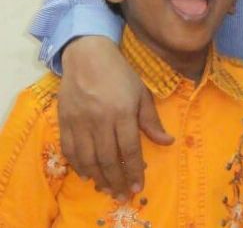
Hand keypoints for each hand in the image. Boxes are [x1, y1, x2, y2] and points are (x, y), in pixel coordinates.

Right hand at [58, 36, 172, 199]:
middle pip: (108, 159)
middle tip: (123, 195)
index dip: (134, 170)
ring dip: (98, 178)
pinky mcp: (65, 122)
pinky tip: (87, 174)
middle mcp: (100, 120)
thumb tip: (167, 142)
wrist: (88, 57)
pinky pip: (70, 150)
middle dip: (117, 180)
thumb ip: (151, 120)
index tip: (138, 186)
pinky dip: (78, 166)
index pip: (129, 148)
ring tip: (108, 188)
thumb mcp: (141, 93)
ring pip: (88, 159)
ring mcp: (80, 122)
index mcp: (123, 112)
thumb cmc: (120, 74)